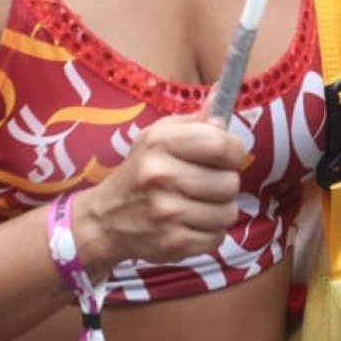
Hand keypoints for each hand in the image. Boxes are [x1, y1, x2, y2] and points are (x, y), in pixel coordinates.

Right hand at [70, 115, 247, 276]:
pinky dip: (210, 232)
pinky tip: (191, 224)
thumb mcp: (157, 137)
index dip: (233, 150)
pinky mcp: (173, 243)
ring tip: (197, 205)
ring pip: (228, 212)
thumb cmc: (140, 172)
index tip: (226, 155)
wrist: (106, 219)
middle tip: (205, 184)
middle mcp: (161, 176)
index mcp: (160, 143)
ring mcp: (167, 213)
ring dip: (219, 210)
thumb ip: (194, 121)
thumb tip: (221, 97)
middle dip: (224, 183)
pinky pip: (218, 237)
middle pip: (230, 182)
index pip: (221, 144)